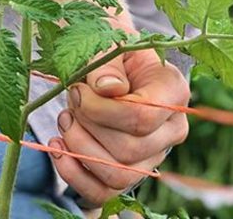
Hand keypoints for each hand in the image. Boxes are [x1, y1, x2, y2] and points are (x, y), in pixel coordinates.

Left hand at [49, 48, 190, 204]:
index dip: (101, 110)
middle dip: (88, 127)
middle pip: (129, 150)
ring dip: (80, 150)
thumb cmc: (106, 44)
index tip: (78, 90)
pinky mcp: (127, 171)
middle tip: (71, 101)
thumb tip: (109, 90)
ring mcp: (152, 155)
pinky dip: (74, 175)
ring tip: (65, 121)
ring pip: (118, 176)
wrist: (102, 55)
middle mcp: (171, 129)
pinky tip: (58, 148)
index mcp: (173, 91)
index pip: (142, 118)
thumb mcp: (105, 40)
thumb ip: (105, 63)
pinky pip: (103, 193)